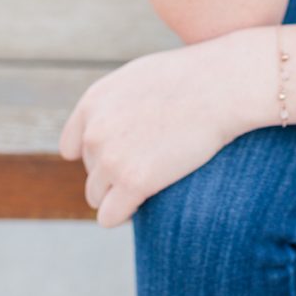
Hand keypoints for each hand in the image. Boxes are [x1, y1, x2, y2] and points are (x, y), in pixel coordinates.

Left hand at [58, 36, 244, 228]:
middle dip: (115, 173)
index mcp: (94, 102)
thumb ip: (117, 103)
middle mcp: (95, 131)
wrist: (223, 86)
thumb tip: (111, 131)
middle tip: (154, 161)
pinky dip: (125, 213)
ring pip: (97, 197)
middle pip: (90, 172)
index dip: (99, 154)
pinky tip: (148, 201)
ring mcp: (112, 158)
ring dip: (120, 194)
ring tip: (155, 179)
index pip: (72, 146)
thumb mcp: (141, 78)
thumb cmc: (193, 78)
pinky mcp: (133, 182)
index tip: (125, 153)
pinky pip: (109, 216)